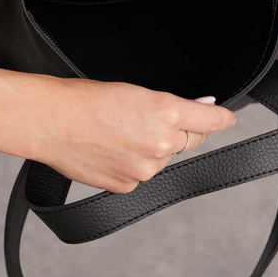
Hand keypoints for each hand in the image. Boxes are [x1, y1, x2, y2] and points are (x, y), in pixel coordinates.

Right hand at [0, 73, 235, 193]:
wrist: (50, 122)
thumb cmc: (85, 98)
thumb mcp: (134, 91)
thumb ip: (171, 105)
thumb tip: (197, 106)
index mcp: (166, 111)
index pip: (210, 119)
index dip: (220, 118)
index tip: (227, 118)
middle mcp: (162, 143)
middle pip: (190, 139)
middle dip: (181, 129)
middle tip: (154, 118)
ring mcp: (146, 169)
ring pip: (165, 157)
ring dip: (155, 147)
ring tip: (121, 132)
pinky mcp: (129, 186)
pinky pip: (144, 173)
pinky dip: (136, 162)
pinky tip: (113, 149)